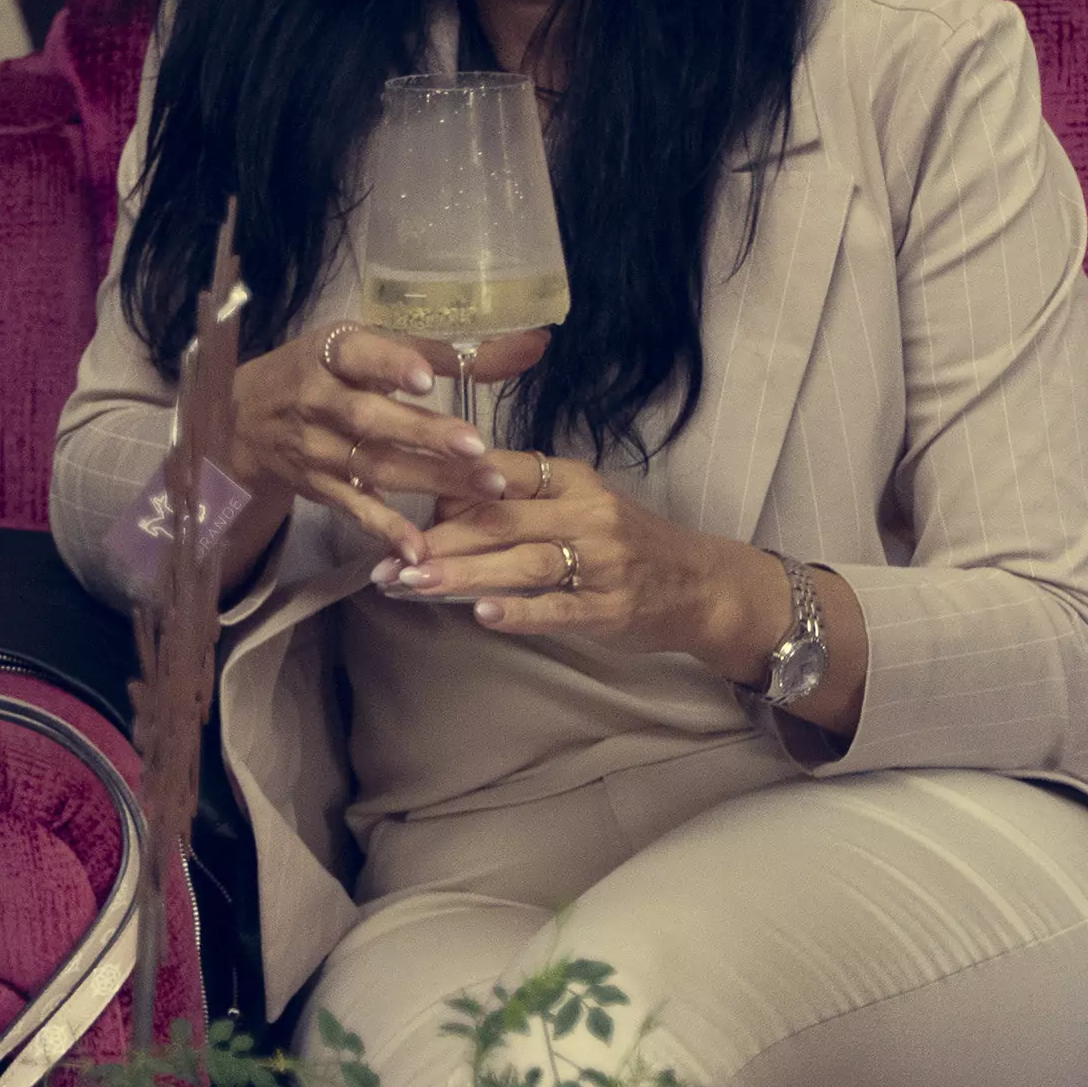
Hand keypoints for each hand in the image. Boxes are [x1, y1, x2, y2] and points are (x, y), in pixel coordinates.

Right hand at [230, 319, 543, 554]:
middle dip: (423, 434)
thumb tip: (533, 345)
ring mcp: (319, 450)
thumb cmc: (326, 371)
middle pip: (371, 419)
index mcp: (333, 355)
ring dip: (429, 480)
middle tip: (475, 446)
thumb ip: (449, 351)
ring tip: (484, 489)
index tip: (426, 379)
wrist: (245, 419)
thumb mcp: (370, 346)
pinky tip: (420, 550)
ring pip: (375, 466)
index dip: (390, 366)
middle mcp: (320, 401)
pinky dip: (387, 531)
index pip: (360, 357)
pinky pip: (357, 511)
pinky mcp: (322, 489)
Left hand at [384, 461, 779, 659]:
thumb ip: (520, 505)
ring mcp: (602, 561)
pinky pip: (559, 607)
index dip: (447, 488)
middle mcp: (587, 513)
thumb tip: (439, 509)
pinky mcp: (611, 608)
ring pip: (523, 562)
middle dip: (438, 541)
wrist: (701, 586)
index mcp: (573, 480)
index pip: (502, 472)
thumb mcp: (578, 507)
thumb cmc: (625, 546)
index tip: (400, 509)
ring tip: (414, 586)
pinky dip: (520, 611)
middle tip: (386, 563)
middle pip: (501, 520)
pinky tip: (482, 614)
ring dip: (464, 574)